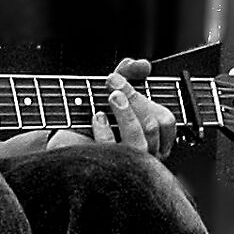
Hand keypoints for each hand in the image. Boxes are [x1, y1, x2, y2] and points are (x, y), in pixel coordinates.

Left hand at [48, 61, 176, 158]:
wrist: (68, 144)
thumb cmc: (97, 116)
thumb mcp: (113, 90)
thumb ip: (129, 72)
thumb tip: (143, 64)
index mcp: (156, 139)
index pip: (165, 120)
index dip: (145, 97)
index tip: (119, 79)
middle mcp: (146, 154)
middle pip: (152, 127)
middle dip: (134, 100)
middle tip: (112, 84)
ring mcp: (129, 164)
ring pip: (139, 141)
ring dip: (126, 115)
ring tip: (112, 97)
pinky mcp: (110, 168)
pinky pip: (114, 151)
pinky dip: (105, 131)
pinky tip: (97, 117)